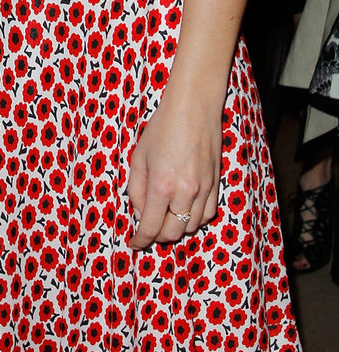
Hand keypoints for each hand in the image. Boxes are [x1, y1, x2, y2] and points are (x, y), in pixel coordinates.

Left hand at [127, 92, 221, 248]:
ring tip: (165, 219)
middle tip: (147, 228)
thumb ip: (136, 189)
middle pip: (172, 232)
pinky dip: (195, 219)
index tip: (134, 244)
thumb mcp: (138, 156)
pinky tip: (185, 210)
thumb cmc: (162, 128)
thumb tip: (140, 212)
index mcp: (161, 185)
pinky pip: (208, 214)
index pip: (150, 227)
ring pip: (192, 227)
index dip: (140, 240)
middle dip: (157, 236)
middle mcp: (185, 192)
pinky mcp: (217, 184)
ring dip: (176, 228)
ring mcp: (204, 189)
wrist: (194, 108)